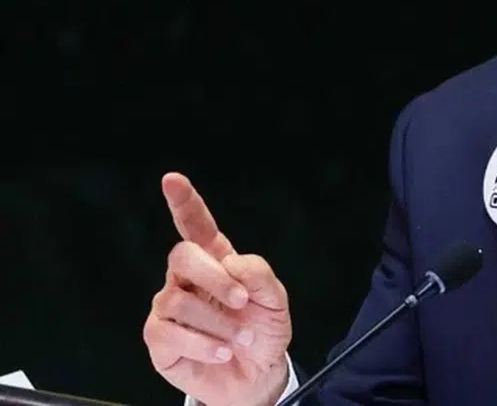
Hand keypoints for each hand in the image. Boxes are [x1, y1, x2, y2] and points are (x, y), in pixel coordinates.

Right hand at [143, 173, 292, 405]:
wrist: (257, 376)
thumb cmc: (263, 332)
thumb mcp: (275, 301)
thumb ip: (259, 275)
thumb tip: (232, 263)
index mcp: (217, 261)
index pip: (195, 226)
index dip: (184, 203)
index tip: (173, 180)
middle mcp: (188, 281)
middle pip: (182, 257)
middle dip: (214, 278)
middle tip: (242, 302)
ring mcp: (170, 309)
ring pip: (177, 300)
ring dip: (217, 323)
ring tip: (240, 339)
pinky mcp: (160, 340)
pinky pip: (168, 333)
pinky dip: (202, 345)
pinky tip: (222, 352)